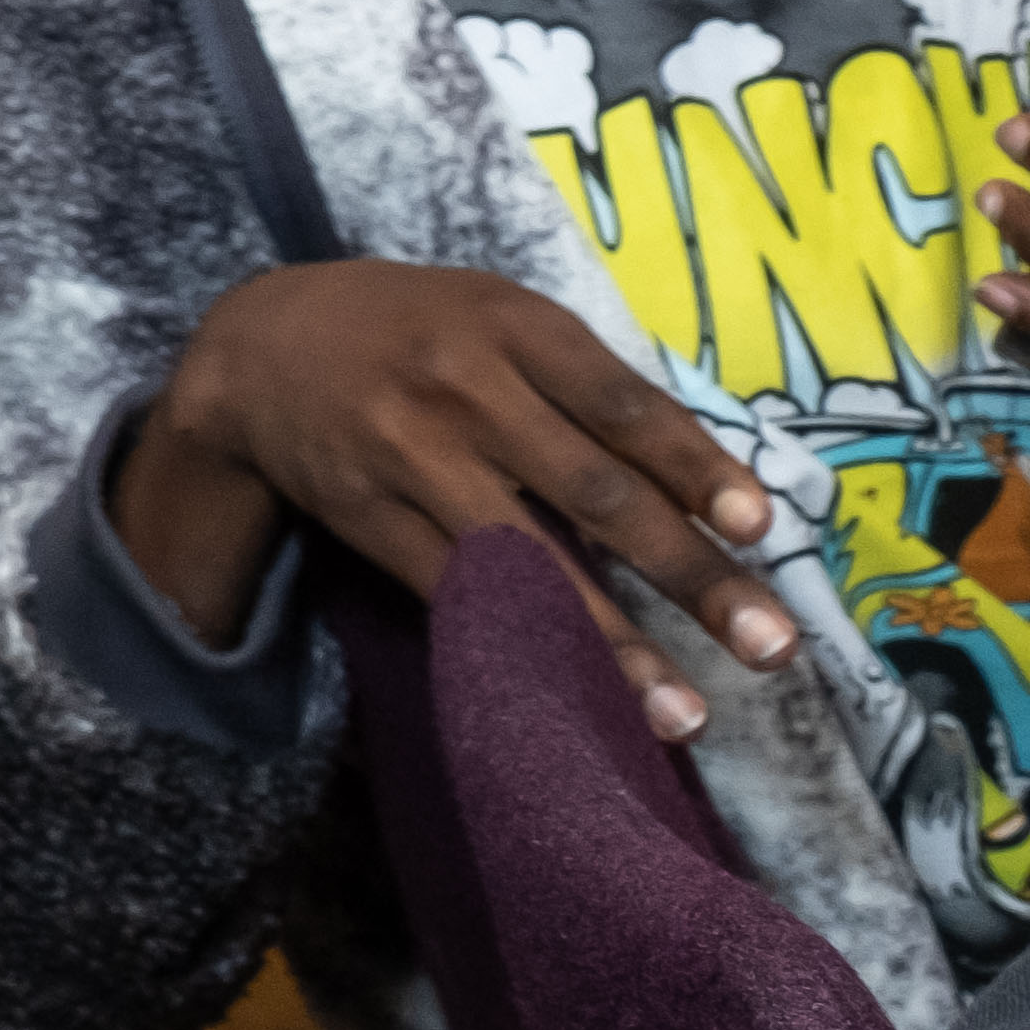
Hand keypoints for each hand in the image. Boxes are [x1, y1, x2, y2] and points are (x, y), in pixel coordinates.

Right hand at [118, 260, 792, 734]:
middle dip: (689, 573)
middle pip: (594, 491)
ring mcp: (410, 458)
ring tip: (683, 712)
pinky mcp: (370, 517)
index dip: (696, 467)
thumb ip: (588, 385)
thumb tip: (709, 486)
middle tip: (771, 646)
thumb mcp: (498, 318)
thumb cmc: (416, 330)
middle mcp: (464, 389)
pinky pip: (458, 593)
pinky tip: (575, 690)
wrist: (258, 347)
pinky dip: (522, 643)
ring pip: (528, 562)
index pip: (624, 404)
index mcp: (513, 326)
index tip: (760, 528)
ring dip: (613, 644)